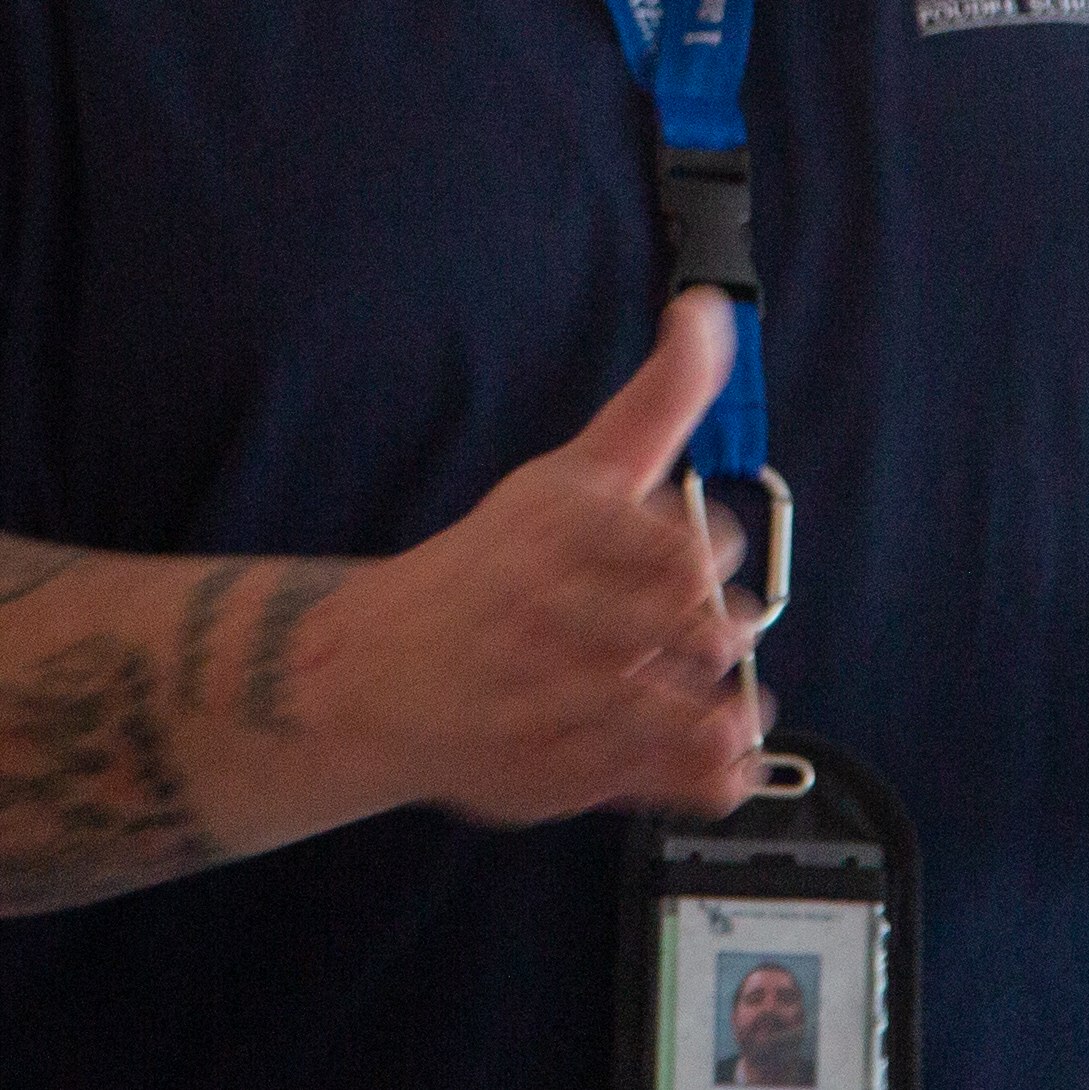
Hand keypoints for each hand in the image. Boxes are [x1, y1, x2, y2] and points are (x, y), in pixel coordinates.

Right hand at [300, 290, 770, 826]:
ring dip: (722, 710)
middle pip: (697, 628)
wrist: (366, 674)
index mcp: (565, 534)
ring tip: (720, 704)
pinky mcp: (554, 771)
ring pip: (681, 711)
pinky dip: (705, 776)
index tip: (695, 562)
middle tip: (707, 637)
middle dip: (719, 634)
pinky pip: (659, 780)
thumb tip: (708, 310)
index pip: (688, 546)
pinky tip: (715, 761)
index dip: (707, 557)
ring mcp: (553, 698)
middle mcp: (556, 615)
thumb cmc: (492, 568)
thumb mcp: (572, 473)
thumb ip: (656, 403)